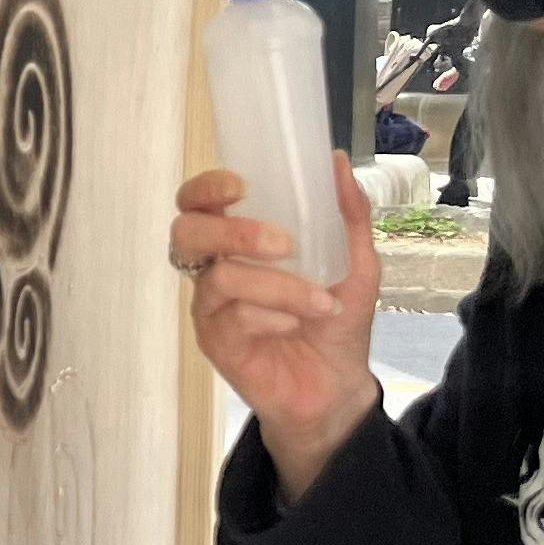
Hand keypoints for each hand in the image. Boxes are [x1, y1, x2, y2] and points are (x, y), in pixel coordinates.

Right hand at [173, 158, 382, 499]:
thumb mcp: (356, 262)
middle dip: (233, 231)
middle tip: (282, 243)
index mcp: (238, 239)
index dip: (205, 188)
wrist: (338, 384)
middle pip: (188, 233)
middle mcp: (215, 267)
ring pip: (221, 278)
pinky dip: (272, 317)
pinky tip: (296, 326)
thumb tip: (338, 161)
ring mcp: (211, 306)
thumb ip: (349, 214)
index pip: (198, 202)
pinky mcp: (216, 343)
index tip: (240, 185)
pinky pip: (233, 319)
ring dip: (275, 285)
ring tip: (318, 300)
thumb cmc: (337, 319)